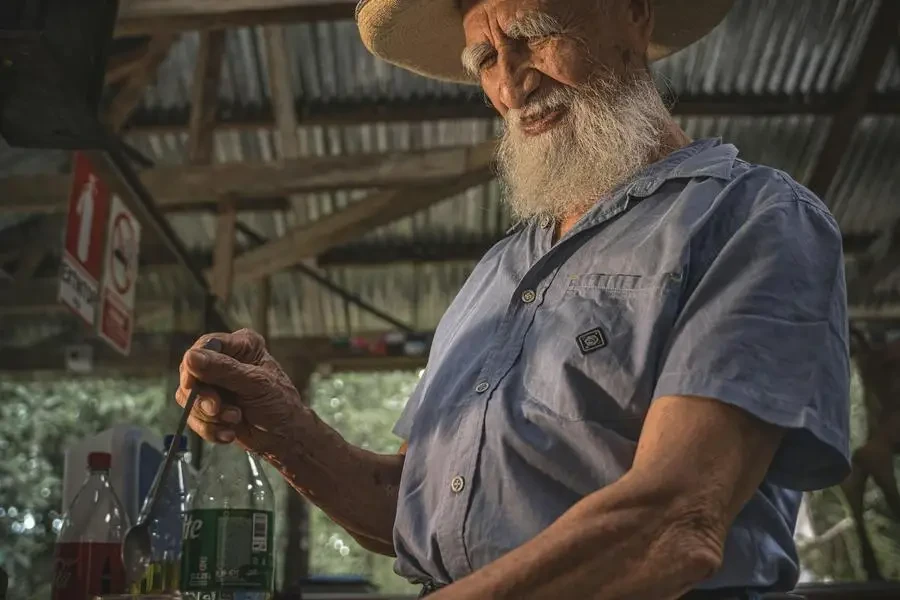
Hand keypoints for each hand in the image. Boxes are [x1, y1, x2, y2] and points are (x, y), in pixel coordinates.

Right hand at [176, 328, 303, 450]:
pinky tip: (229, 433)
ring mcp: (214, 384)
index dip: (194, 365)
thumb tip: (191, 357)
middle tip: (218, 410)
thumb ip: (224, 370)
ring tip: (235, 419)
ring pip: (188, 398)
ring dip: (210, 416)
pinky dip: (209, 429)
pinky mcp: (208, 406)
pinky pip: (192, 417)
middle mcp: (224, 360)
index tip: (192, 384)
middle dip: (204, 398)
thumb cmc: (280, 404)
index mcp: (242, 345)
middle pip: (191, 373)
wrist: (285, 436)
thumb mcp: (256, 384)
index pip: (206, 345)